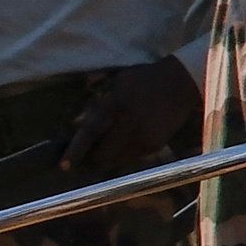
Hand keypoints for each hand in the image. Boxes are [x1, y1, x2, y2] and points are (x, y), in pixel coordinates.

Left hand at [57, 57, 204, 176]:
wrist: (182, 82)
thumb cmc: (144, 78)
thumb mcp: (118, 82)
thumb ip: (100, 103)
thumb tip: (78, 124)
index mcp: (116, 104)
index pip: (91, 132)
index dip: (76, 150)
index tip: (63, 166)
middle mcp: (130, 124)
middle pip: (103, 155)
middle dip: (92, 157)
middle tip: (86, 154)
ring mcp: (144, 137)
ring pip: (117, 160)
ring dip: (108, 156)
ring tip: (107, 146)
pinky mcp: (155, 145)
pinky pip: (132, 157)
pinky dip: (124, 153)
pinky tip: (127, 140)